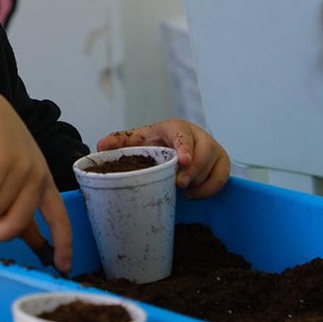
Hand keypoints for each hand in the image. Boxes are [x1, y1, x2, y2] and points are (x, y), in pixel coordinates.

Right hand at [0, 91, 72, 272]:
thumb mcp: (10, 178)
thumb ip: (16, 205)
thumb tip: (27, 239)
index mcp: (44, 182)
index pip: (59, 218)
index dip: (62, 244)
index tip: (63, 266)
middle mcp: (37, 176)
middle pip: (16, 225)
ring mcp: (22, 167)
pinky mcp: (2, 161)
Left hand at [97, 119, 230, 198]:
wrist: (171, 146)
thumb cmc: (154, 144)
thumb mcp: (138, 141)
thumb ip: (120, 142)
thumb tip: (100, 146)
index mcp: (175, 127)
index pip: (182, 132)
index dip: (184, 146)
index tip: (183, 161)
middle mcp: (198, 135)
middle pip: (205, 150)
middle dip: (194, 170)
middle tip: (180, 185)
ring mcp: (213, 148)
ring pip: (216, 165)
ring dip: (199, 182)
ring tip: (182, 190)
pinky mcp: (222, 162)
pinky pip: (222, 178)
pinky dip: (208, 189)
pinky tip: (192, 194)